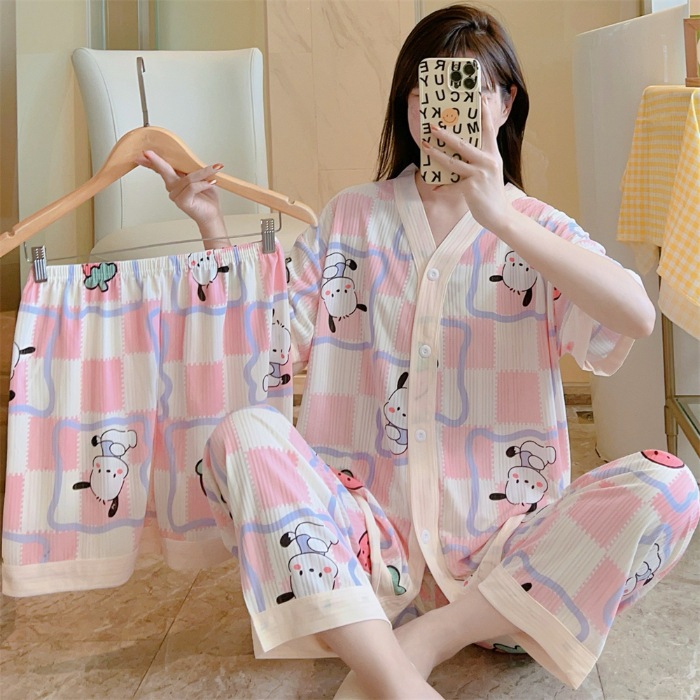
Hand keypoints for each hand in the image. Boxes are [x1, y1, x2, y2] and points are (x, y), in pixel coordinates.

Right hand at [134, 150, 224, 234]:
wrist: (212, 215)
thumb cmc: (207, 197)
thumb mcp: (200, 178)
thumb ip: (192, 169)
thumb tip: (190, 158)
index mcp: (175, 180)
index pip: (161, 169)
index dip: (152, 161)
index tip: (144, 153)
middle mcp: (172, 187)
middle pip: (165, 171)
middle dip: (158, 161)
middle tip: (148, 153)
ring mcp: (175, 195)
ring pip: (187, 178)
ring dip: (202, 173)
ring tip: (214, 169)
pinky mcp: (182, 201)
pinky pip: (192, 187)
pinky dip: (203, 183)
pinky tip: (211, 182)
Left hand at [421, 96, 513, 233]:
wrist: (499, 215)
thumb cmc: (490, 192)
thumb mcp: (490, 172)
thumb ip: (478, 160)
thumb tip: (460, 151)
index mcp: (493, 155)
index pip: (488, 130)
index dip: (484, 114)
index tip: (479, 97)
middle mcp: (488, 161)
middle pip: (463, 144)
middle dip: (446, 134)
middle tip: (433, 126)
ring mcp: (479, 174)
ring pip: (453, 162)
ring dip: (436, 155)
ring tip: (425, 147)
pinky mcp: (471, 188)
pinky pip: (452, 185)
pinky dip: (442, 187)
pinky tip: (434, 186)